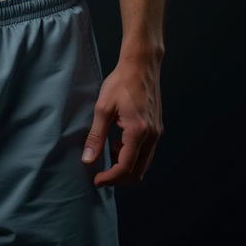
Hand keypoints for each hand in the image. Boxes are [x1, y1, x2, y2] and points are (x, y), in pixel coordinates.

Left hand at [80, 56, 163, 185]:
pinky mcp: (157, 128)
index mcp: (138, 132)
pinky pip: (147, 152)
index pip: (125, 168)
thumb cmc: (120, 82)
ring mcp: (157, 133)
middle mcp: (152, 136)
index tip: (96, 180)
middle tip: (101, 171)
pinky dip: (133, 155)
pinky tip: (119, 142)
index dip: (110, 178)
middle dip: (119, 177)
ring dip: (126, 166)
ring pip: (143, 164)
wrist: (141, 65)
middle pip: (137, 172)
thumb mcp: (103, 108)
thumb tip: (88, 159)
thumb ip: (96, 136)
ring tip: (109, 151)